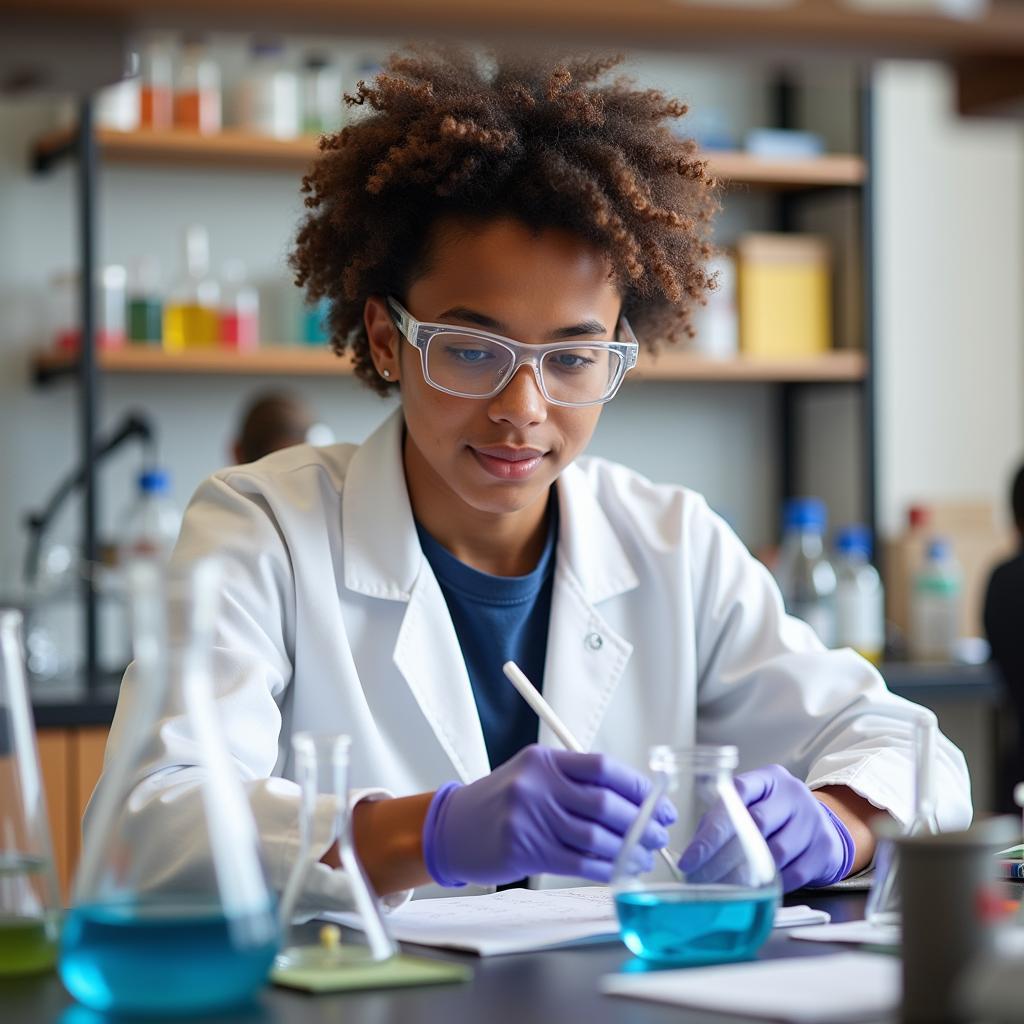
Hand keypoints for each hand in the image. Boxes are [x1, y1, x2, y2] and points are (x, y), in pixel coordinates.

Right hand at [421, 745, 676, 886]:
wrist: (452, 827)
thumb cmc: (501, 802)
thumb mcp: (533, 776)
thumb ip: (575, 781)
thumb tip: (635, 802)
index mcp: (544, 759)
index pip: (603, 768)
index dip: (639, 787)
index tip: (661, 804)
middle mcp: (537, 784)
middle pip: (604, 803)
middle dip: (641, 823)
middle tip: (659, 836)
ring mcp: (529, 817)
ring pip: (594, 837)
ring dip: (627, 851)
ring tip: (642, 857)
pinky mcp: (524, 849)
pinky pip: (577, 862)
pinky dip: (605, 869)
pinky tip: (619, 871)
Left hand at [679, 764, 854, 892]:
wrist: (823, 826)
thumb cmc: (776, 815)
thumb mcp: (754, 803)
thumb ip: (725, 816)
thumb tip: (695, 848)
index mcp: (769, 779)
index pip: (737, 794)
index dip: (712, 827)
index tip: (691, 855)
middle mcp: (793, 795)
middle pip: (755, 823)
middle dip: (722, 855)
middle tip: (700, 876)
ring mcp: (812, 821)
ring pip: (775, 852)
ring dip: (745, 875)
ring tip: (721, 888)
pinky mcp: (825, 849)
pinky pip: (793, 874)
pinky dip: (771, 885)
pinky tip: (753, 891)